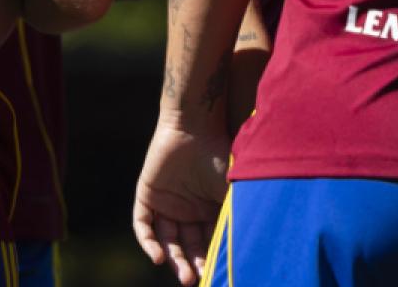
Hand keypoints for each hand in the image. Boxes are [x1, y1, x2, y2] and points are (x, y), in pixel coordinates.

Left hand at [133, 119, 230, 285]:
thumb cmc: (220, 157)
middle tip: (197, 281)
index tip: (216, 276)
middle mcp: (188, 208)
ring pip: (167, 239)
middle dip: (193, 265)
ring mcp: (167, 202)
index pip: (209, 241)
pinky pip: (143, 224)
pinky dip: (148, 242)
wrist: (196, 126)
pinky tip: (157, 258)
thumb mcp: (234, 193)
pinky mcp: (147, 194)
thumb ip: (238, 218)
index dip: (212, 259)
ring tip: (184, 276)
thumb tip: (254, 253)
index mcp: (209, 208)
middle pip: (188, 245)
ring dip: (173, 259)